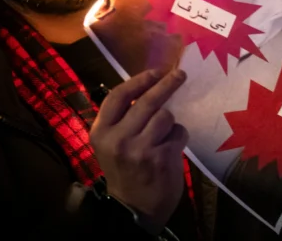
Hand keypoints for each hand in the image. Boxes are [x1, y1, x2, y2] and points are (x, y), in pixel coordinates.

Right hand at [90, 68, 188, 229]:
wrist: (133, 209)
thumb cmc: (124, 171)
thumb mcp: (111, 144)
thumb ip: (122, 119)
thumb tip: (148, 85)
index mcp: (101, 132)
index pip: (118, 96)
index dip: (139, 80)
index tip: (156, 71)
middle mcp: (118, 139)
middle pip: (148, 101)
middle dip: (167, 84)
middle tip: (180, 74)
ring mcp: (140, 149)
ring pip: (166, 116)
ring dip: (171, 122)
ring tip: (164, 135)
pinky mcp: (161, 158)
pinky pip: (179, 133)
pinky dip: (179, 136)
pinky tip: (171, 148)